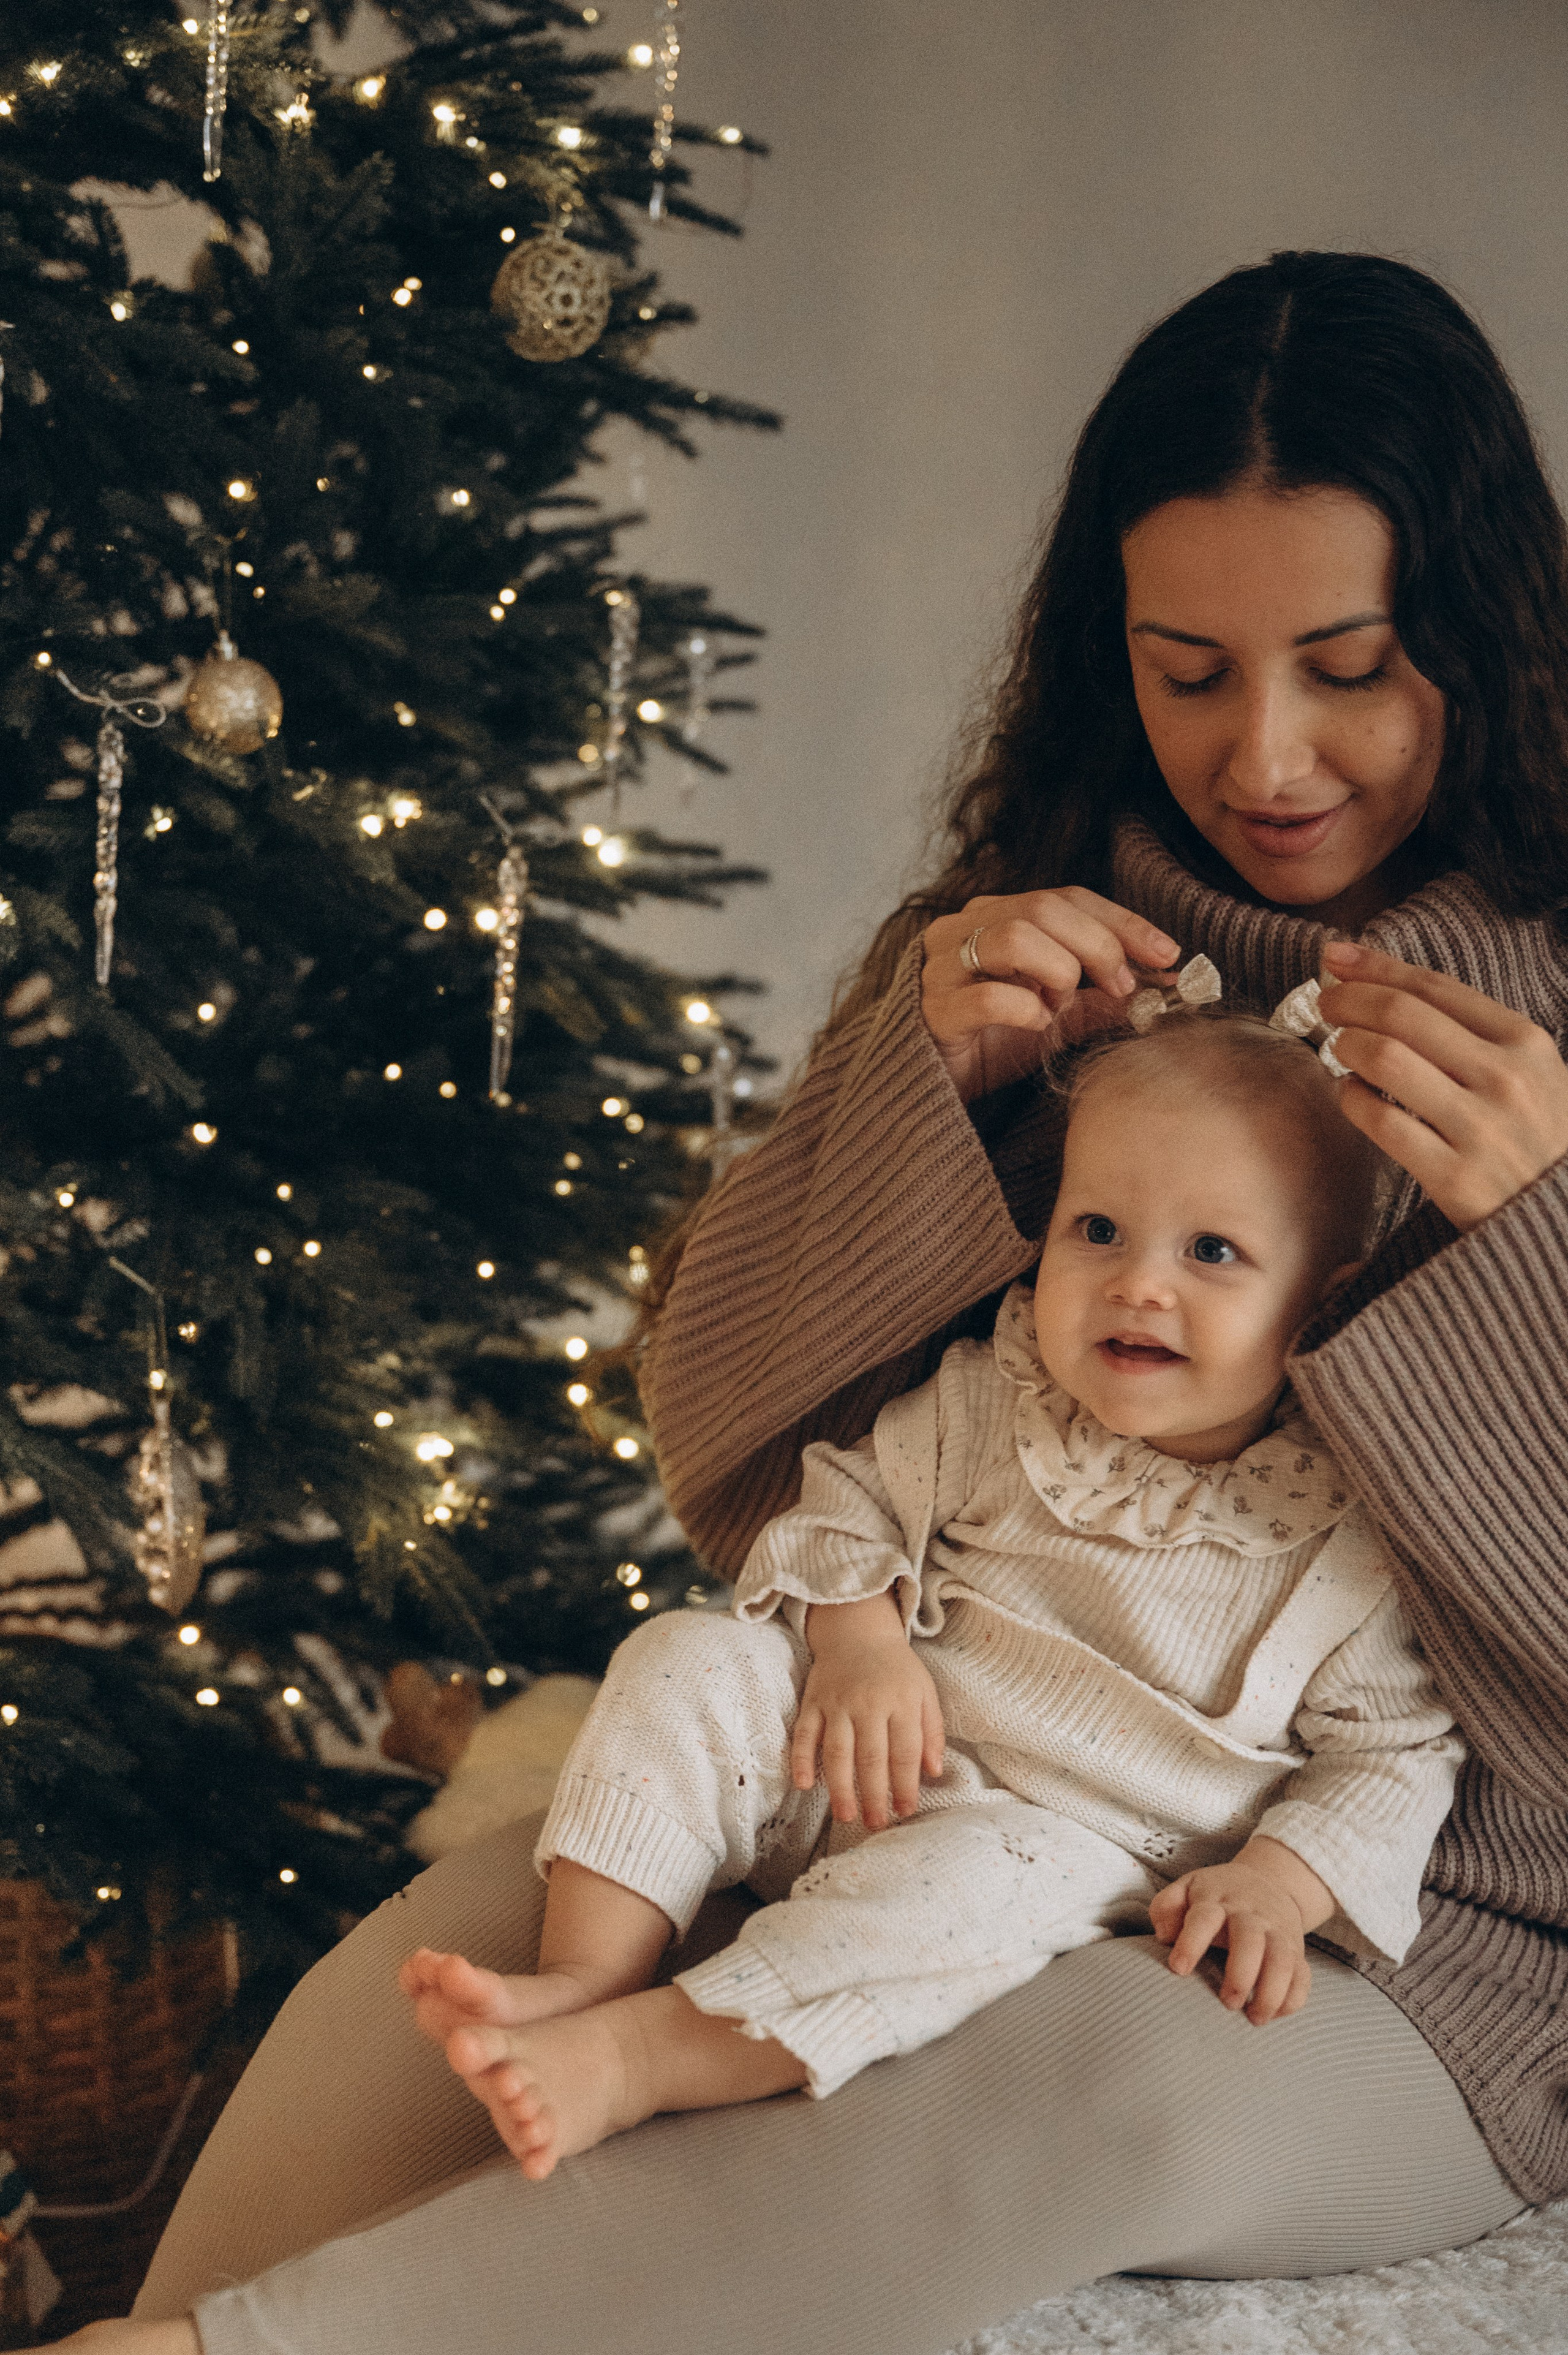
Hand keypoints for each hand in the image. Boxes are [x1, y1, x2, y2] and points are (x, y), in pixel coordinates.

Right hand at [794, 1594, 944, 1829]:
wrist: (858, 1631)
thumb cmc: (896, 1669)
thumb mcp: (925, 1691)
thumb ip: (932, 1731)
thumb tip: (934, 1771)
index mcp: (901, 1702)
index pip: (904, 1751)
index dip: (905, 1785)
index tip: (905, 1811)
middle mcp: (868, 1704)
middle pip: (871, 1757)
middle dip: (874, 1794)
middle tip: (877, 1825)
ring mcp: (837, 1703)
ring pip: (837, 1751)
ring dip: (841, 1786)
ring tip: (846, 1816)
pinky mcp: (813, 1702)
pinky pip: (804, 1733)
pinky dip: (802, 1759)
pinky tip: (804, 1784)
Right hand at [921, 888, 1179, 1103]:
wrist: (928, 1089)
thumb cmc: (994, 1042)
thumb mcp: (1059, 1012)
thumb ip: (1103, 995)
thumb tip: (1166, 984)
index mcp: (995, 915)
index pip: (1068, 897)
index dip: (1122, 922)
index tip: (1167, 954)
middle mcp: (963, 928)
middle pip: (1042, 909)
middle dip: (1097, 946)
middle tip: (1122, 987)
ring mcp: (942, 967)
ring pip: (1012, 939)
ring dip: (1058, 972)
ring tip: (1062, 1005)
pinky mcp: (932, 1011)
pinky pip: (986, 998)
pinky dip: (1025, 1010)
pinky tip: (1036, 1026)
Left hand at [1149, 1836, 1332, 2024]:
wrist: (1268, 1882)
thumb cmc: (1215, 1895)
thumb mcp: (1186, 1888)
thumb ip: (1166, 1907)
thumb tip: (1164, 1936)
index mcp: (1217, 1899)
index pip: (1205, 1917)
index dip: (1191, 1942)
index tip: (1179, 1969)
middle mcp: (1250, 1915)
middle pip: (1250, 1940)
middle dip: (1240, 1975)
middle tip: (1227, 2002)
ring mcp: (1277, 1932)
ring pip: (1283, 1961)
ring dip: (1271, 1993)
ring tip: (1254, 2018)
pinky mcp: (1296, 1950)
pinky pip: (1303, 1976)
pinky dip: (1293, 1999)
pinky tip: (1274, 2015)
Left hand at [1319, 941, 1567, 1232]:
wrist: (1562, 1215)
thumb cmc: (1537, 1136)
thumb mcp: (1529, 1072)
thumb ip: (1472, 1034)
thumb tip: (1389, 986)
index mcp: (1525, 1043)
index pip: (1435, 988)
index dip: (1377, 967)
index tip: (1336, 956)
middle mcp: (1505, 1079)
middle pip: (1402, 1016)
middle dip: (1349, 1000)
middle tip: (1326, 1002)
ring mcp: (1480, 1128)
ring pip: (1386, 1061)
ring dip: (1347, 1045)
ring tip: (1340, 1047)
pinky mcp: (1455, 1177)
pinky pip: (1382, 1122)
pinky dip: (1351, 1099)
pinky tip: (1348, 1093)